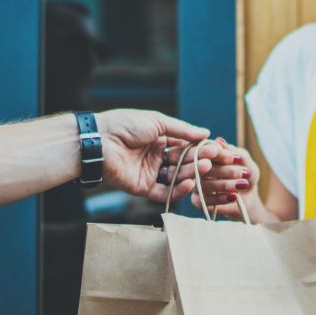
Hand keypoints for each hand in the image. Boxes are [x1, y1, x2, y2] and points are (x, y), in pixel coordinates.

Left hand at [96, 109, 217, 200]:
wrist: (99, 140)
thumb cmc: (125, 125)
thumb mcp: (157, 122)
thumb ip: (182, 130)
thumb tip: (205, 133)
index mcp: (159, 139)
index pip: (185, 146)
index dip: (200, 148)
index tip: (216, 149)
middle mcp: (157, 157)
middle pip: (183, 162)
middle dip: (198, 161)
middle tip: (213, 160)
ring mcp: (151, 173)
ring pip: (176, 177)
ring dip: (191, 174)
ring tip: (204, 169)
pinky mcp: (143, 188)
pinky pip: (165, 192)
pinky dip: (178, 190)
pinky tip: (190, 183)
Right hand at [189, 137, 260, 219]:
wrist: (249, 196)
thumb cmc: (246, 175)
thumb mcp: (246, 162)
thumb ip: (234, 152)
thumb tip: (219, 141)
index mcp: (207, 154)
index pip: (207, 151)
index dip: (221, 155)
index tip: (238, 159)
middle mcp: (197, 167)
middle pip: (204, 168)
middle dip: (225, 170)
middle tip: (244, 173)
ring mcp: (196, 184)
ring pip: (204, 184)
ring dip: (225, 184)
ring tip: (242, 184)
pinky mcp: (198, 200)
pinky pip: (204, 200)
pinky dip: (221, 198)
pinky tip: (234, 196)